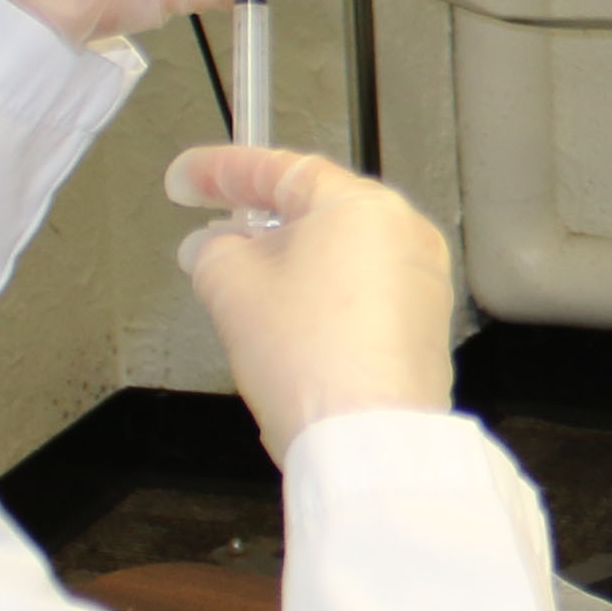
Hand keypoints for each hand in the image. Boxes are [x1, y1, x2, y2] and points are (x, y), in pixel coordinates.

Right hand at [169, 144, 455, 450]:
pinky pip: (361, 294)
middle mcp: (405, 235)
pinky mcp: (423, 327)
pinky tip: (287, 324)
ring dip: (287, 263)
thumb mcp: (232, 291)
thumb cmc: (313, 362)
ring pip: (340, 255)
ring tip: (240, 288)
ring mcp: (421, 282)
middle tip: (210, 232)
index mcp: (363, 207)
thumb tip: (213, 248)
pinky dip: (320, 298)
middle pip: (316, 211)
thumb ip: (213, 253)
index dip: (221, 171)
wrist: (366, 440)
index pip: (280, 169)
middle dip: (256, 221)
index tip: (188, 179)